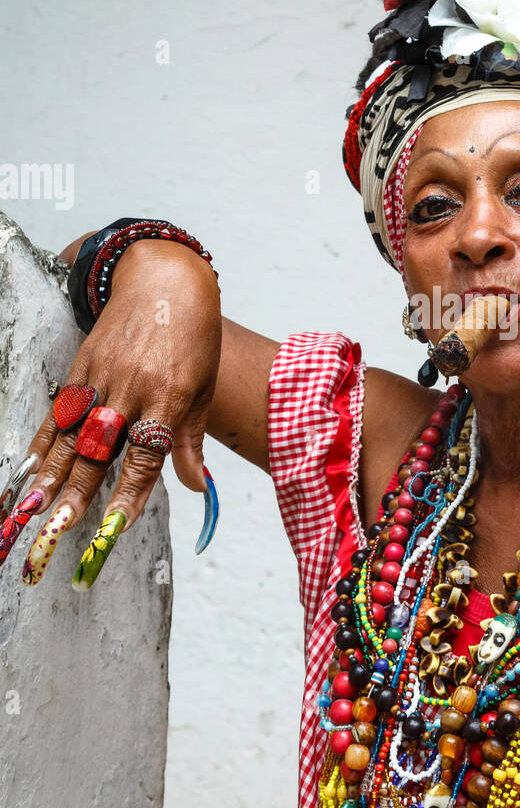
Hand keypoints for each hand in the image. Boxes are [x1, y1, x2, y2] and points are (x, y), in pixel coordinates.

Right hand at [4, 239, 221, 587]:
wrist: (165, 278)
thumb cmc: (194, 337)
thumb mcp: (203, 387)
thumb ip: (191, 440)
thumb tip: (197, 488)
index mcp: (169, 397)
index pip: (146, 456)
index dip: (129, 494)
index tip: (115, 529)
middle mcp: (132, 389)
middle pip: (100, 450)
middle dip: (78, 493)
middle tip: (60, 529)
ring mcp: (103, 378)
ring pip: (72, 434)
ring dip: (50, 475)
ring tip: (32, 511)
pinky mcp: (82, 367)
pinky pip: (59, 411)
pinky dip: (42, 442)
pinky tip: (27, 470)